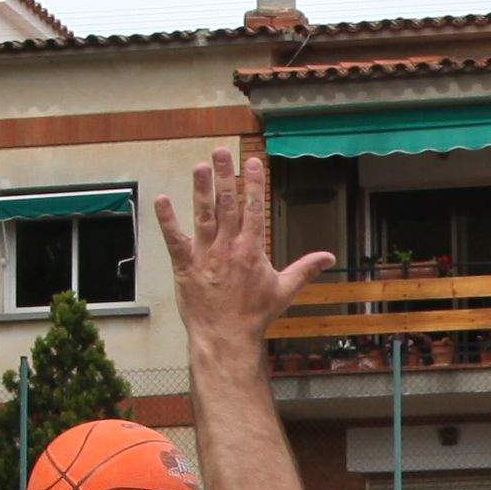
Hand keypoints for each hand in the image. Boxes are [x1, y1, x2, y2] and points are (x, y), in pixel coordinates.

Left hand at [175, 149, 333, 342]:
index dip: (253, 184)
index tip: (252, 161)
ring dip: (200, 190)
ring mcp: (206, 255)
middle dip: (224, 176)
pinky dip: (167, 220)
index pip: (254, 209)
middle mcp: (228, 247)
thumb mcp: (285, 291)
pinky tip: (161, 199)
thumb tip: (329, 257)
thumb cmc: (255, 315)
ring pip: (203, 216)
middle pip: (227, 205)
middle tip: (221, 152)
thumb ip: (306, 269)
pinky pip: (174, 239)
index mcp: (252, 250)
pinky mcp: (185, 266)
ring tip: (200, 166)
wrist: (227, 337)